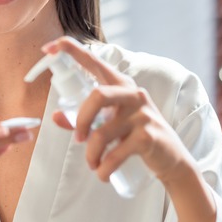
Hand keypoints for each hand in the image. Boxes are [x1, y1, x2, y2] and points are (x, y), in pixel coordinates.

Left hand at [43, 36, 193, 183]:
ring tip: (93, 164)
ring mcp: (142, 114)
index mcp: (120, 85)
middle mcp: (133, 94)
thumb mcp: (110, 123)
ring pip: (102, 132)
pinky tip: (103, 173)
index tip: (49, 48)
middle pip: (97, 96)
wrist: (172, 159)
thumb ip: (83, 119)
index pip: (95, 61)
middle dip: (80, 120)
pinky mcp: (148, 135)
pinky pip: (115, 153)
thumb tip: (56, 116)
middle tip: (77, 139)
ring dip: (91, 154)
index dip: (71, 50)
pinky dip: (104, 168)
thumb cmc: (136, 136)